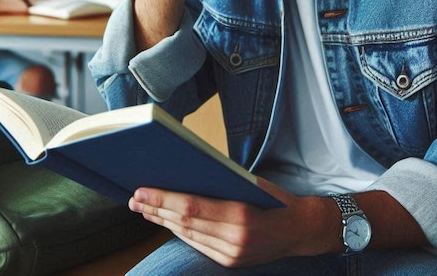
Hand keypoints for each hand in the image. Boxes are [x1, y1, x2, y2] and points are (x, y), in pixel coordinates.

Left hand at [128, 178, 333, 267]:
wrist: (302, 231)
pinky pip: (198, 245)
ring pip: (188, 236)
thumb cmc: (277, 200)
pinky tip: (166, 222)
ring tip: (143, 209)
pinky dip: (180, 232)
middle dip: (156, 209)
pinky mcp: (230, 262)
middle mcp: (234, 238)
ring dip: (163, 222)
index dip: (163, 200)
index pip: (191, 207)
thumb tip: (187, 174)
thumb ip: (223, 183)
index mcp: (241, 214)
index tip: (142, 190)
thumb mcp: (253, 184)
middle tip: (134, 198)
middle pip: (185, 223)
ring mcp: (232, 254)